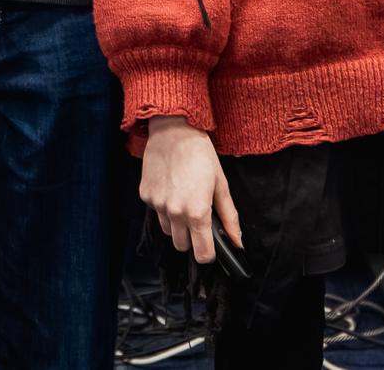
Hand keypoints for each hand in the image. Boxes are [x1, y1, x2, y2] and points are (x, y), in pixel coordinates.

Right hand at [140, 116, 241, 264]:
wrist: (173, 131)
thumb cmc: (199, 154)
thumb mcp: (221, 184)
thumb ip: (229, 216)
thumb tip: (237, 241)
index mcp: (197, 212)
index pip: (202, 254)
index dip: (208, 253)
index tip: (210, 247)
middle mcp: (175, 212)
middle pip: (182, 246)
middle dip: (191, 238)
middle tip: (197, 218)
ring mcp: (158, 205)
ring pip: (168, 231)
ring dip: (176, 224)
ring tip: (184, 199)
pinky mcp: (146, 196)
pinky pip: (156, 213)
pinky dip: (164, 208)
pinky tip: (171, 189)